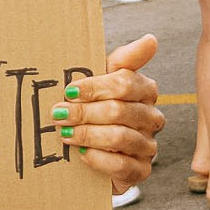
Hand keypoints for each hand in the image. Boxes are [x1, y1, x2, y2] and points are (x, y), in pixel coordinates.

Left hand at [65, 34, 162, 194]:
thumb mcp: (101, 82)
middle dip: (84, 112)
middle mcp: (151, 117)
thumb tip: (151, 39)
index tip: (69, 91)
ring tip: (65, 134)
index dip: (94, 87)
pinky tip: (82, 154)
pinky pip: (122, 165)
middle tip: (58, 114)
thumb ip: (122, 60)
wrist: (89, 153)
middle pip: (119, 110)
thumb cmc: (95, 110)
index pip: (125, 83)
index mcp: (145, 90)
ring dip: (87, 134)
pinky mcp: (141, 170)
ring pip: (120, 136)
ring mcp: (148, 145)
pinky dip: (98, 158)